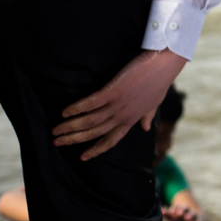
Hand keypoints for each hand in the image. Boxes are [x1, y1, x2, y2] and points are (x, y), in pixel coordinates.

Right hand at [52, 49, 186, 160]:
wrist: (165, 63)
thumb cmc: (159, 81)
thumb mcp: (154, 103)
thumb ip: (147, 116)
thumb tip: (146, 128)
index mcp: (132, 119)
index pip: (112, 140)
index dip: (96, 149)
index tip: (83, 157)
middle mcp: (123, 116)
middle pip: (95, 133)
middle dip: (74, 139)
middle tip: (57, 142)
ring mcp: (118, 104)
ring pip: (90, 122)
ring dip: (70, 127)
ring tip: (55, 130)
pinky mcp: (114, 91)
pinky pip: (90, 104)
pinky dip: (76, 109)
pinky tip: (64, 112)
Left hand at [163, 205, 203, 220]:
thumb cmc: (181, 220)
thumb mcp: (174, 218)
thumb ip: (167, 215)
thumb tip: (161, 210)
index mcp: (180, 210)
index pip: (177, 207)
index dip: (174, 209)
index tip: (171, 212)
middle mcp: (187, 211)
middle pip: (185, 208)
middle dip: (181, 210)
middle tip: (179, 213)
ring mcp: (193, 215)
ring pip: (192, 213)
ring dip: (190, 215)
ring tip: (187, 218)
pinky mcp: (199, 220)